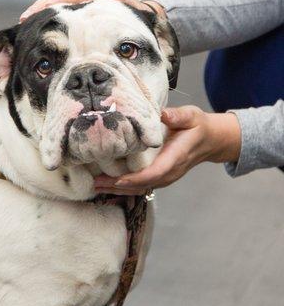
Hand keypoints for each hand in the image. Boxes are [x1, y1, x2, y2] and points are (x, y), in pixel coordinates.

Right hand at [20, 0, 165, 21]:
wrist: (132, 22)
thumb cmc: (131, 17)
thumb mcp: (131, 10)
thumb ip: (125, 3)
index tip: (49, 6)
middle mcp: (81, 3)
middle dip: (40, 6)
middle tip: (26, 16)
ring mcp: (74, 13)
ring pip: (53, 10)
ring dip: (37, 15)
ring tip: (24, 23)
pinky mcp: (71, 24)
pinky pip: (55, 22)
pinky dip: (43, 25)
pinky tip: (31, 33)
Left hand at [94, 106, 241, 194]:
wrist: (209, 140)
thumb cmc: (197, 126)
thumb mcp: (191, 116)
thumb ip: (177, 116)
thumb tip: (163, 114)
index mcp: (176, 157)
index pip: (155, 172)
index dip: (136, 178)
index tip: (118, 180)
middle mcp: (170, 172)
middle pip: (143, 185)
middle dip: (119, 187)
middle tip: (96, 183)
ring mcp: (165, 177)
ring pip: (141, 189)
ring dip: (118, 190)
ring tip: (96, 186)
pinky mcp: (159, 177)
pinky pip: (141, 186)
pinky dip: (124, 188)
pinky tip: (107, 187)